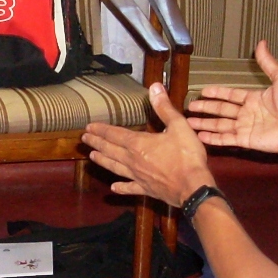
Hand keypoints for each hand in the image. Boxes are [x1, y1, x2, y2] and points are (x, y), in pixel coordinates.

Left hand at [80, 84, 214, 207]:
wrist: (193, 188)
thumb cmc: (187, 156)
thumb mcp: (179, 126)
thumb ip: (164, 108)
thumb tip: (154, 87)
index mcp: (139, 144)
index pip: (115, 134)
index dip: (101, 130)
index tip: (89, 127)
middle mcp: (133, 160)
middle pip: (110, 150)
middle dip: (96, 143)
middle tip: (84, 139)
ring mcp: (138, 176)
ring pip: (115, 167)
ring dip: (103, 161)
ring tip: (92, 156)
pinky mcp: (145, 190)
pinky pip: (129, 188)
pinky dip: (120, 187)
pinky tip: (113, 187)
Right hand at [186, 40, 277, 153]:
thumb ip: (268, 62)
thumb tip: (262, 43)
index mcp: (254, 99)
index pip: (231, 95)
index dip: (218, 93)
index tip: (204, 91)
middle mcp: (248, 114)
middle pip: (222, 110)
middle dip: (206, 108)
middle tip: (191, 106)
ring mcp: (246, 128)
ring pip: (220, 125)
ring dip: (205, 123)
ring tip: (189, 122)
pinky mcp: (246, 141)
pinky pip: (226, 139)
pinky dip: (213, 138)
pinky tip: (200, 136)